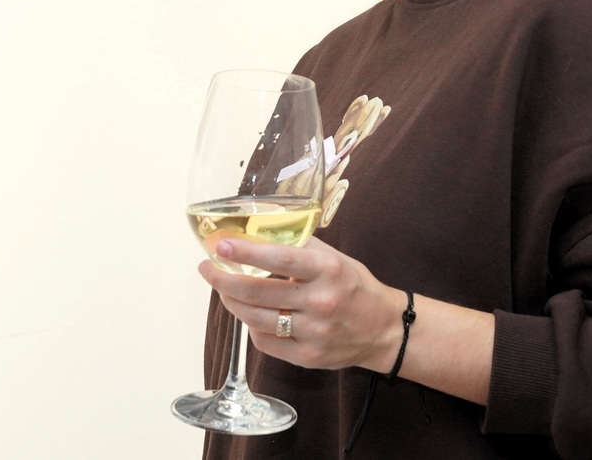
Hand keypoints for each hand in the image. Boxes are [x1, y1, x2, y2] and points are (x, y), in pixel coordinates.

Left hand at [199, 237, 401, 372]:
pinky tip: (250, 313)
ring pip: (255, 319)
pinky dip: (251, 325)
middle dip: (223, 279)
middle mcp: (321, 302)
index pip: (280, 258)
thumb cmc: (354, 286)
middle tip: (207, 268)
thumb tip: (255, 233)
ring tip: (223, 289)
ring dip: (232, 302)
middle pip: (258, 293)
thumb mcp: (334, 258)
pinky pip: (265, 342)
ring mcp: (314, 333)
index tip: (220, 245)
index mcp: (328, 270)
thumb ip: (299, 246)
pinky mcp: (307, 357)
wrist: (383, 329)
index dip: (246, 252)